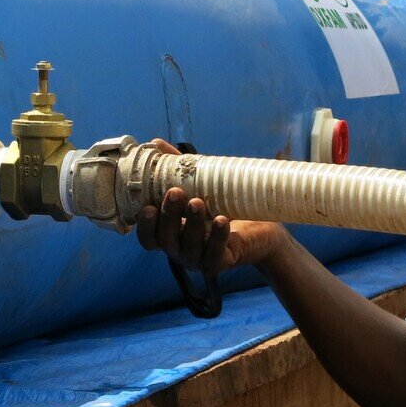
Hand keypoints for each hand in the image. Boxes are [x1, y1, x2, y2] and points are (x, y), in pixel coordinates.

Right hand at [133, 139, 291, 271]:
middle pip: (167, 240)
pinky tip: (221, 221)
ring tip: (198, 202)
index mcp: (170, 234)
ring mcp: (199, 259)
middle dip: (169, 216)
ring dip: (192, 225)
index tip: (148, 207)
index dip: (145, 226)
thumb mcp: (198, 186)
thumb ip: (176, 169)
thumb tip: (156, 143)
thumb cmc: (221, 206)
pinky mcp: (221, 263)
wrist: (259, 228)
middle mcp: (180, 250)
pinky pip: (216, 255)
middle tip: (176, 193)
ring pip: (190, 248)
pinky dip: (217, 238)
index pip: (149, 238)